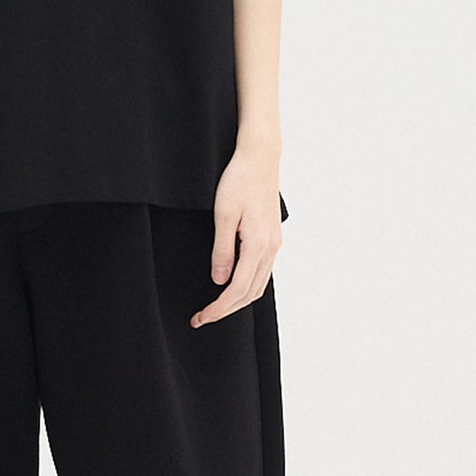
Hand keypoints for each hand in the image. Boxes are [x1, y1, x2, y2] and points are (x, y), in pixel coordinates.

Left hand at [193, 140, 282, 325]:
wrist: (260, 157)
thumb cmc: (239, 180)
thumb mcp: (223, 215)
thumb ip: (222, 251)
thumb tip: (219, 281)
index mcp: (258, 246)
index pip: (237, 290)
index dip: (218, 308)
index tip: (200, 318)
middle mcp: (271, 249)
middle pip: (251, 294)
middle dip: (226, 310)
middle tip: (202, 318)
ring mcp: (275, 244)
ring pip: (259, 285)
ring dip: (237, 301)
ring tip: (215, 307)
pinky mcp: (273, 238)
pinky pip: (262, 272)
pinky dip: (248, 287)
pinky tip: (233, 287)